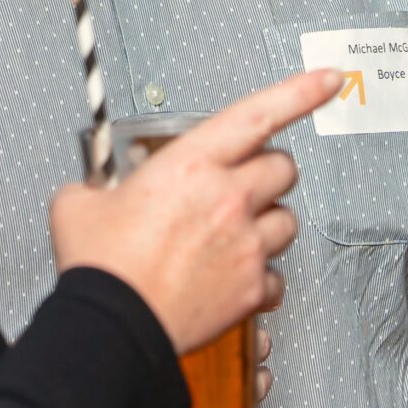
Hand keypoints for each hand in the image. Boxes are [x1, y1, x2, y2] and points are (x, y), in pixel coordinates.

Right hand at [48, 69, 337, 355]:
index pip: (259, 113)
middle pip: (283, 167)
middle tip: (246, 181)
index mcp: (191, 165)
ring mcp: (246, 245)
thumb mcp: (79, 205)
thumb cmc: (100, 269)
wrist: (113, 329)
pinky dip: (261, 279)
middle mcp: (228, 199)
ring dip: (269, 222)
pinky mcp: (250, 289)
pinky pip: (276, 277)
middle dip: (269, 170)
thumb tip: (93, 191)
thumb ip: (97, 186)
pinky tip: (238, 280)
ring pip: (288, 220)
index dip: (301, 91)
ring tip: (240, 233)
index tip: (329, 79)